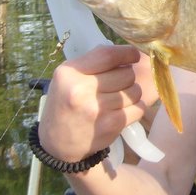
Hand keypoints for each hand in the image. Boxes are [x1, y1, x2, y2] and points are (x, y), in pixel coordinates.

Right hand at [39, 45, 146, 161]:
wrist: (56, 143)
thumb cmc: (66, 104)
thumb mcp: (68, 78)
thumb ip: (93, 63)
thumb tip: (127, 52)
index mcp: (70, 73)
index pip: (108, 55)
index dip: (128, 53)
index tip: (134, 55)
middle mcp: (81, 90)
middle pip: (126, 74)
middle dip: (128, 77)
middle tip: (118, 84)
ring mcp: (96, 109)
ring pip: (135, 91)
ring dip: (132, 93)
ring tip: (118, 98)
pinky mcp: (110, 125)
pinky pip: (138, 108)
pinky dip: (136, 108)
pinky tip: (123, 110)